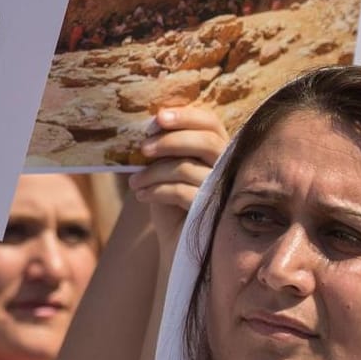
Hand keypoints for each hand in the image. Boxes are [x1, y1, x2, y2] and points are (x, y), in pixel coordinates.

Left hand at [129, 106, 227, 249]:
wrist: (175, 243)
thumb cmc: (169, 202)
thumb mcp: (164, 170)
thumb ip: (162, 150)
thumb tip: (146, 128)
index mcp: (216, 150)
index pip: (210, 123)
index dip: (186, 116)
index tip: (157, 118)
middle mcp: (227, 167)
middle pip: (205, 141)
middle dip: (169, 140)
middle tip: (142, 148)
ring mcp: (223, 189)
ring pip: (186, 168)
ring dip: (152, 172)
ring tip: (134, 182)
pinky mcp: (212, 211)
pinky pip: (182, 192)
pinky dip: (156, 191)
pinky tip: (141, 195)